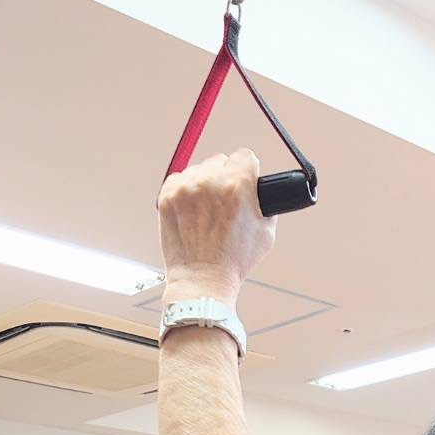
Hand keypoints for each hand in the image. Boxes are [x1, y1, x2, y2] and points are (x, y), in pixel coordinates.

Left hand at [158, 148, 275, 306]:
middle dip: (225, 177)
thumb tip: (259, 188)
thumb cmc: (234, 260)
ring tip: (208, 210)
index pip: (245, 156)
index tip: (245, 182)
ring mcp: (185, 188)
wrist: (202, 278)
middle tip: (225, 201)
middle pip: (221, 160)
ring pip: (199, 169)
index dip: (248, 171)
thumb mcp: (266, 231)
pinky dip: (186, 191)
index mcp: (238, 185)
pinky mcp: (167, 196)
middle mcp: (210, 182)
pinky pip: (180, 179)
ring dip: (205, 183)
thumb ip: (264, 202)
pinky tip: (193, 211)